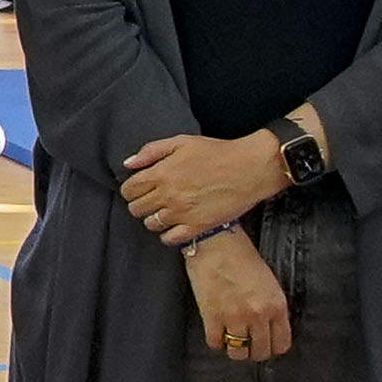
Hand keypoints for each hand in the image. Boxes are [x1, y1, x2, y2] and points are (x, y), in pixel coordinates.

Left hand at [120, 126, 288, 246]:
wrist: (252, 167)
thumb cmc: (218, 152)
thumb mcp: (181, 142)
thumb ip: (151, 151)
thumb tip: (129, 164)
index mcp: (162, 173)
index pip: (129, 190)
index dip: (131, 190)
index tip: (138, 189)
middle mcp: (168, 195)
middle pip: (136, 208)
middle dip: (140, 204)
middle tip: (152, 200)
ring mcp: (183, 213)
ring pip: (151, 224)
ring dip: (153, 219)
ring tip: (165, 212)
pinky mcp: (199, 226)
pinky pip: (171, 239)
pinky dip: (168, 234)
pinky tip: (175, 225)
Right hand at [184, 230, 291, 363]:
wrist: (216, 244)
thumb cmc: (242, 257)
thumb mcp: (269, 283)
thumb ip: (272, 307)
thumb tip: (269, 327)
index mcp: (276, 306)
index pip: (282, 343)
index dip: (274, 348)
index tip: (267, 345)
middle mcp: (258, 315)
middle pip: (261, 352)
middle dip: (255, 352)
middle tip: (249, 346)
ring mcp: (234, 317)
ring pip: (238, 353)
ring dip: (235, 351)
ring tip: (232, 343)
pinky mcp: (212, 316)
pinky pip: (216, 343)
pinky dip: (217, 342)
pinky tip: (217, 334)